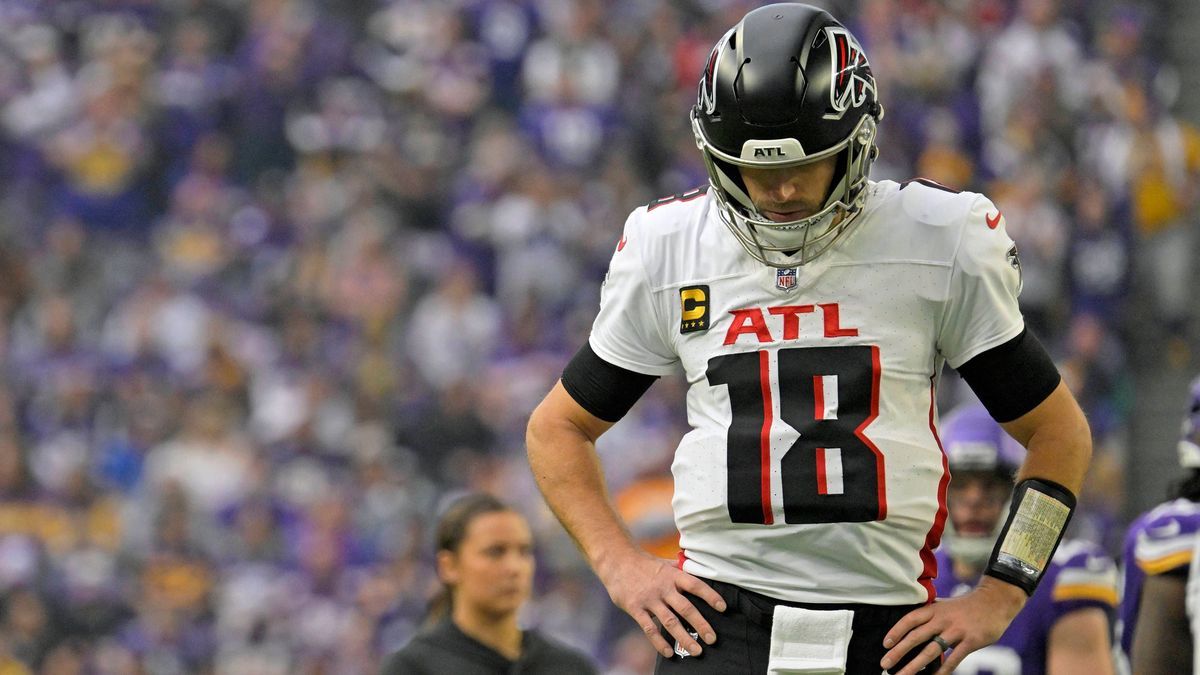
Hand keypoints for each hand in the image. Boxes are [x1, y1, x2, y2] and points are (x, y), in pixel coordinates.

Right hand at [596, 550, 726, 658]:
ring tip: (696, 651)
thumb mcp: (664, 563)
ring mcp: (649, 599)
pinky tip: (669, 652)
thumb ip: (680, 569)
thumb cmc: (643, 563)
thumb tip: (700, 569)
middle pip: (686, 608)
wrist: (616, 561)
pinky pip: (649, 628)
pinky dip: (659, 642)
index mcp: (672, 575)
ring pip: (670, 621)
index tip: (723, 608)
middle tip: (713, 639)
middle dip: (701, 624)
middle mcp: (663, 588)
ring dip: (684, 637)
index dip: (710, 596)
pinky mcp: (636, 608)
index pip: (695, 585)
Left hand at [880, 577, 1025, 674]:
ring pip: (931, 650)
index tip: (885, 644)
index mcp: (934, 609)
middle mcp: (942, 619)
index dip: (896, 631)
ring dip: (915, 665)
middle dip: (899, 652)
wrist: (995, 601)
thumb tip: (912, 628)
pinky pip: (954, 659)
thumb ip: (930, 616)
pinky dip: (942, 670)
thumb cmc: (966, 606)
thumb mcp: (945, 605)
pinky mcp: (971, 641)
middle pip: (916, 637)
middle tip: (885, 664)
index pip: (910, 620)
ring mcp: (956, 631)